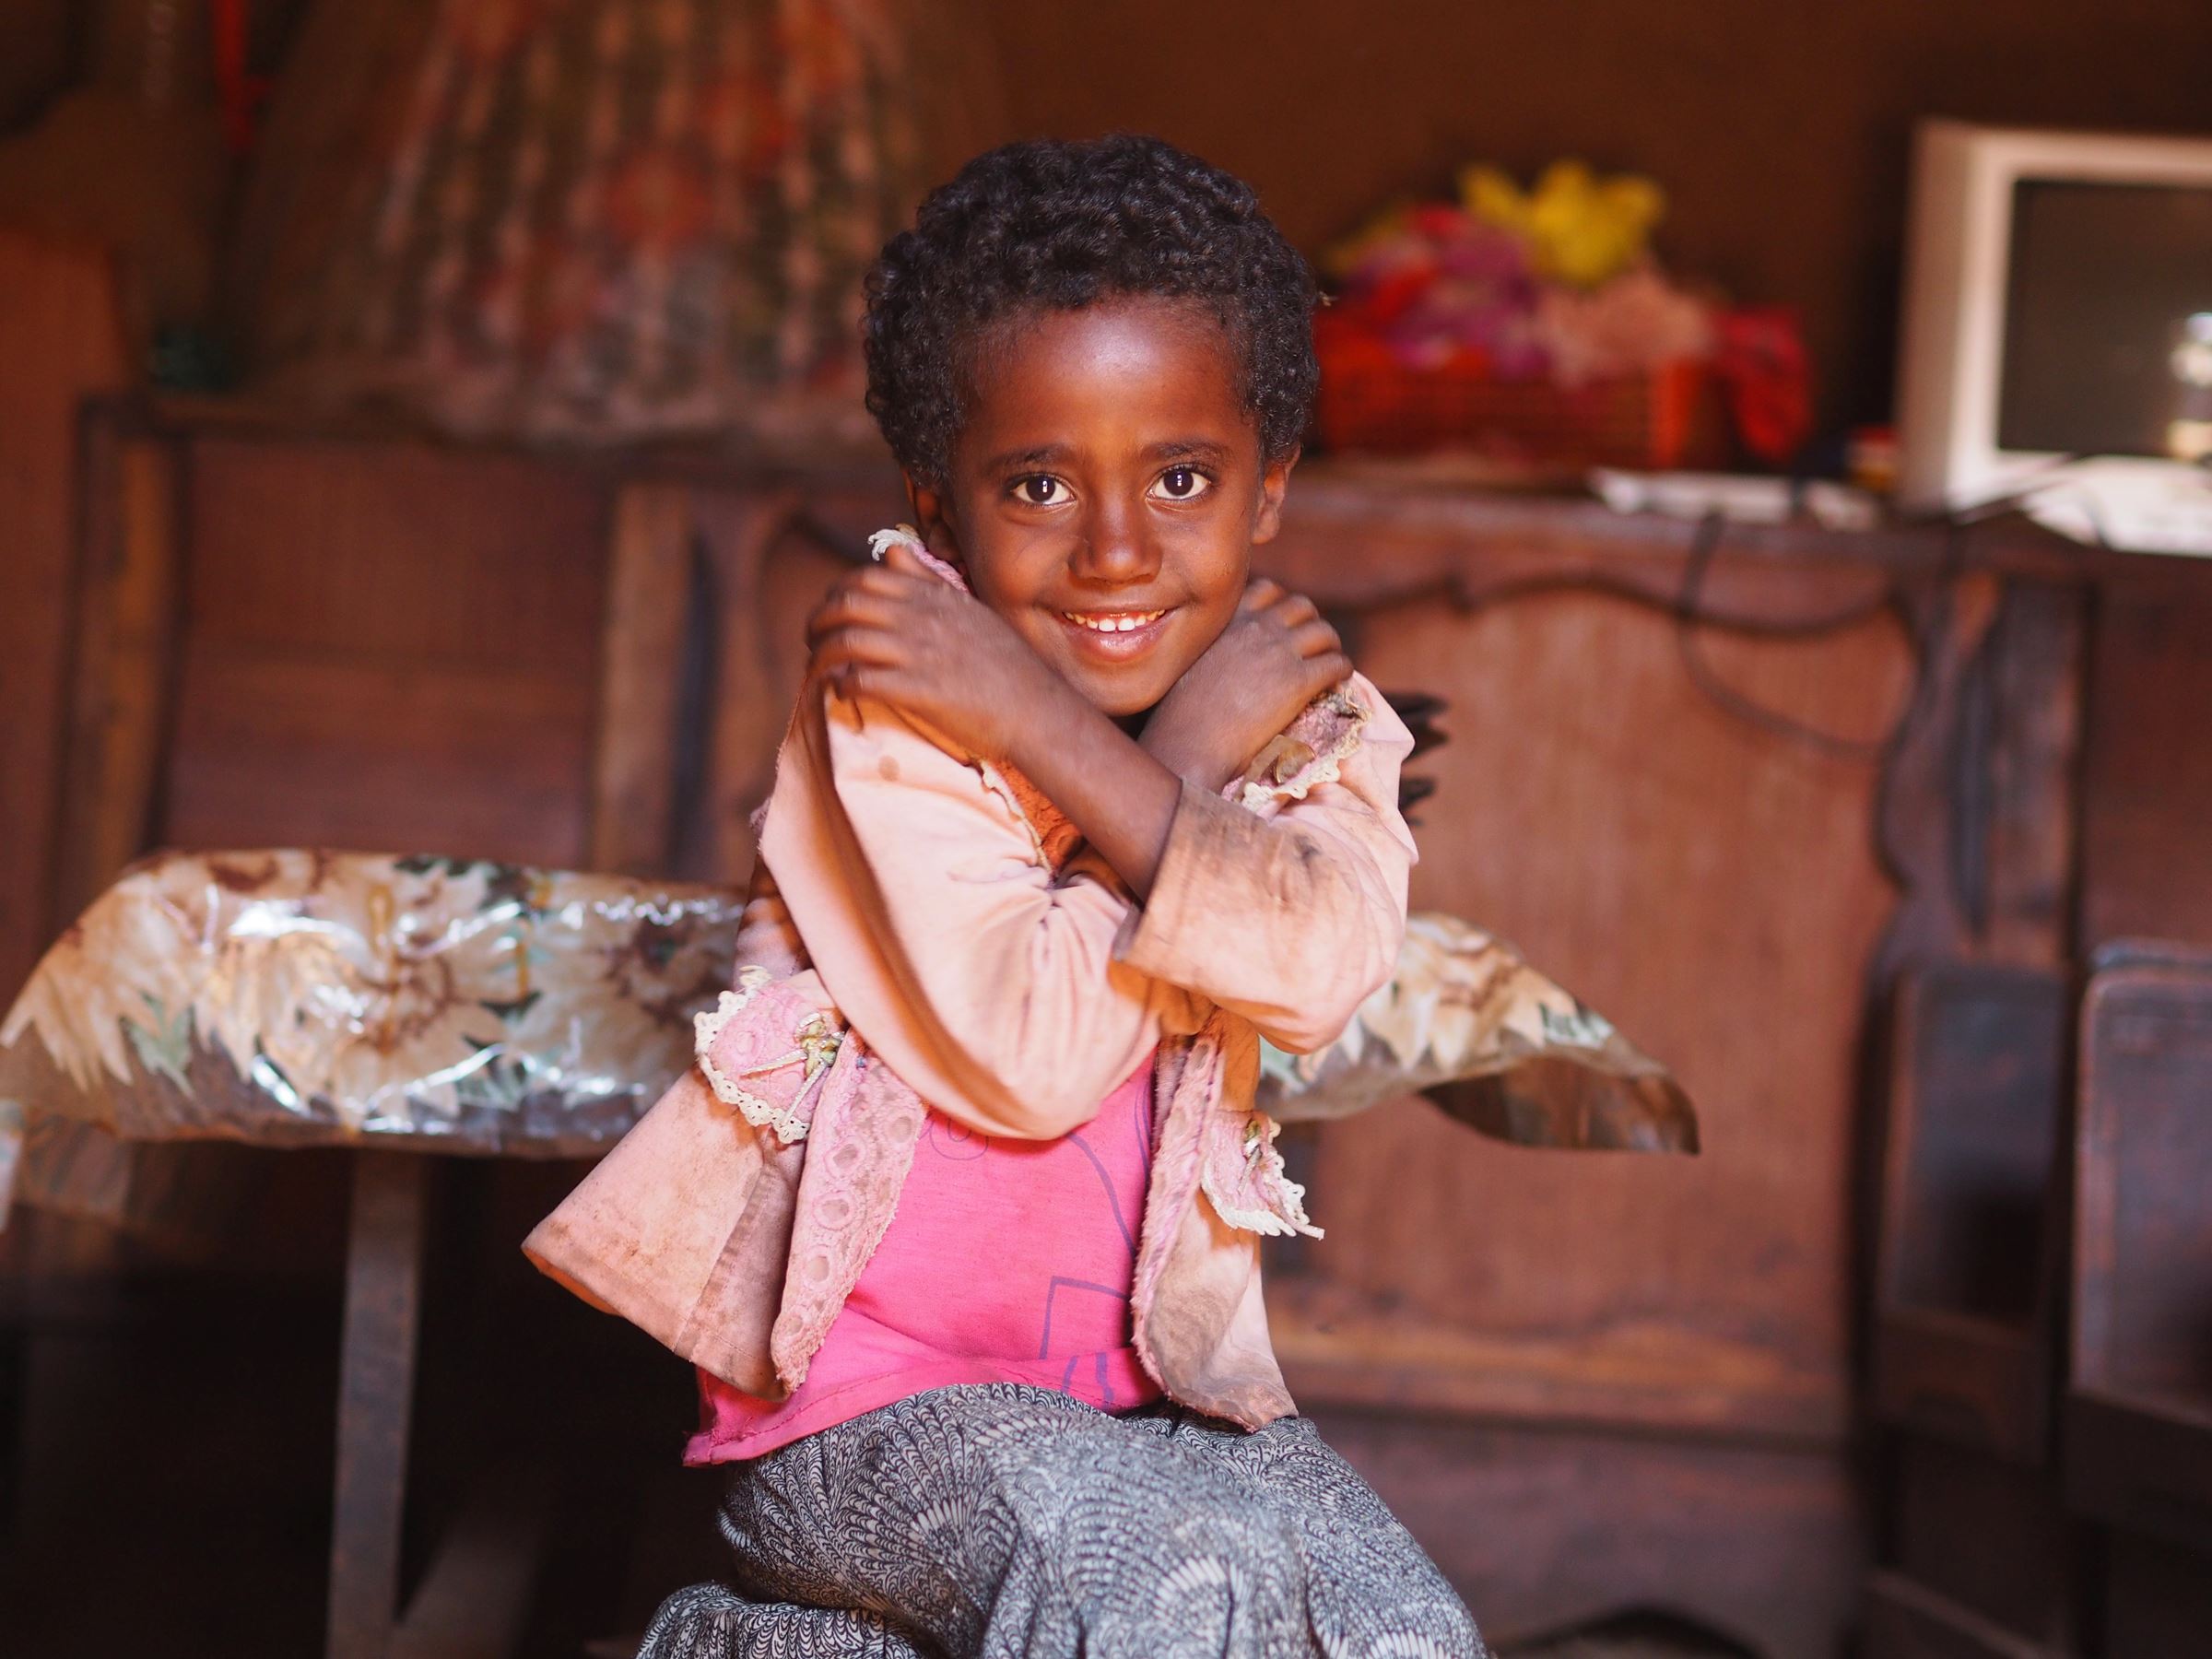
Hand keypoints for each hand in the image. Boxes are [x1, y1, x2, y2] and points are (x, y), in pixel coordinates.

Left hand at [805, 541, 1059, 759]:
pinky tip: (842, 692)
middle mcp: (922, 619)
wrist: (1035, 709)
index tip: (831, 614)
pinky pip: (861, 679)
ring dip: (822, 656)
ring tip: (819, 670)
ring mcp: (919, 654)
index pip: (866, 578)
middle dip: (819, 623)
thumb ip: (926, 579)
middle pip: (847, 606)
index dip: (837, 594)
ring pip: (846, 642)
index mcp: (933, 597)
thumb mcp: (969, 609)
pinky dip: (841, 684)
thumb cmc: (1005, 664)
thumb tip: (892, 548)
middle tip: (813, 642)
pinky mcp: (918, 690)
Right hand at [1141, 579, 1349, 789]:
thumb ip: (1212, 647)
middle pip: (1301, 606)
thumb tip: (1226, 658)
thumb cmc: (1179, 716)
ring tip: (1328, 663)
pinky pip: (1336, 663)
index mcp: (1227, 620)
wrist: (1189, 744)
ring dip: (1330, 645)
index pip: (1267, 590)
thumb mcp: (1189, 662)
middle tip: (1311, 646)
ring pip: (1324, 631)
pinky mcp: (1299, 681)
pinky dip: (1342, 670)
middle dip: (1310, 623)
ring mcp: (1279, 651)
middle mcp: (1255, 627)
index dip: (1281, 606)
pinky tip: (1337, 682)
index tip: (1284, 626)